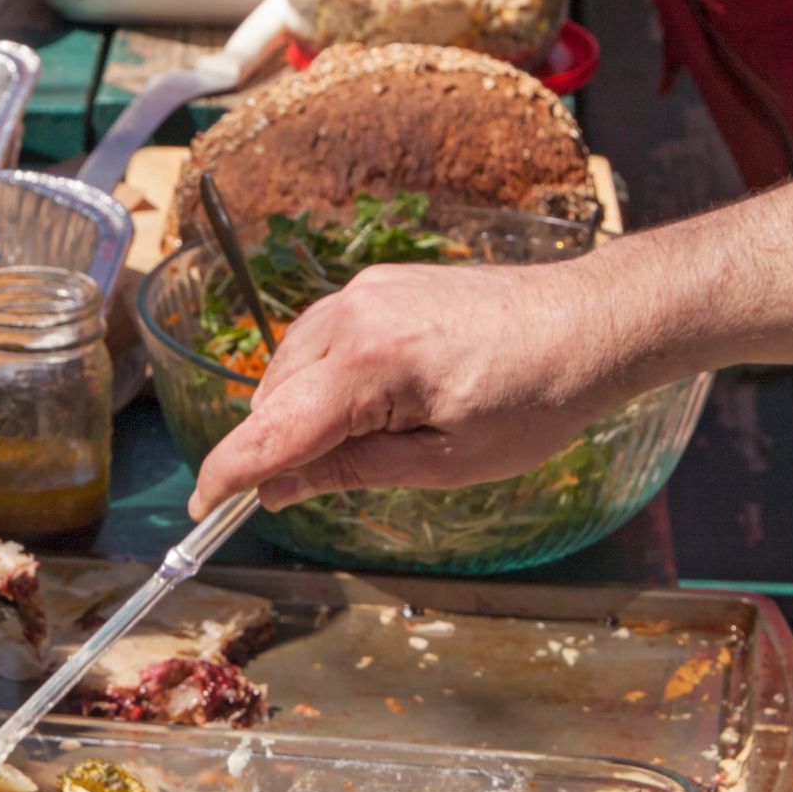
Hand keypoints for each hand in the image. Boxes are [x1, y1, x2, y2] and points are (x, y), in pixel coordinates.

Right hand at [187, 260, 616, 517]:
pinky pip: (318, 341)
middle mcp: (352, 316)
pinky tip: (364, 402)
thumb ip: (351, 472)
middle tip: (306, 490)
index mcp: (371, 365)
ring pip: (288, 367)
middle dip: (275, 447)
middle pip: (272, 399)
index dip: (228, 474)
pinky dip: (321, 379)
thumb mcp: (446, 462)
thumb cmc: (537, 399)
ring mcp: (361, 293)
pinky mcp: (374, 284)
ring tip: (358, 443)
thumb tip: (279, 489)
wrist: (591, 321)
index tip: (201, 507)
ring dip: (297, 412)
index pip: (271, 429)